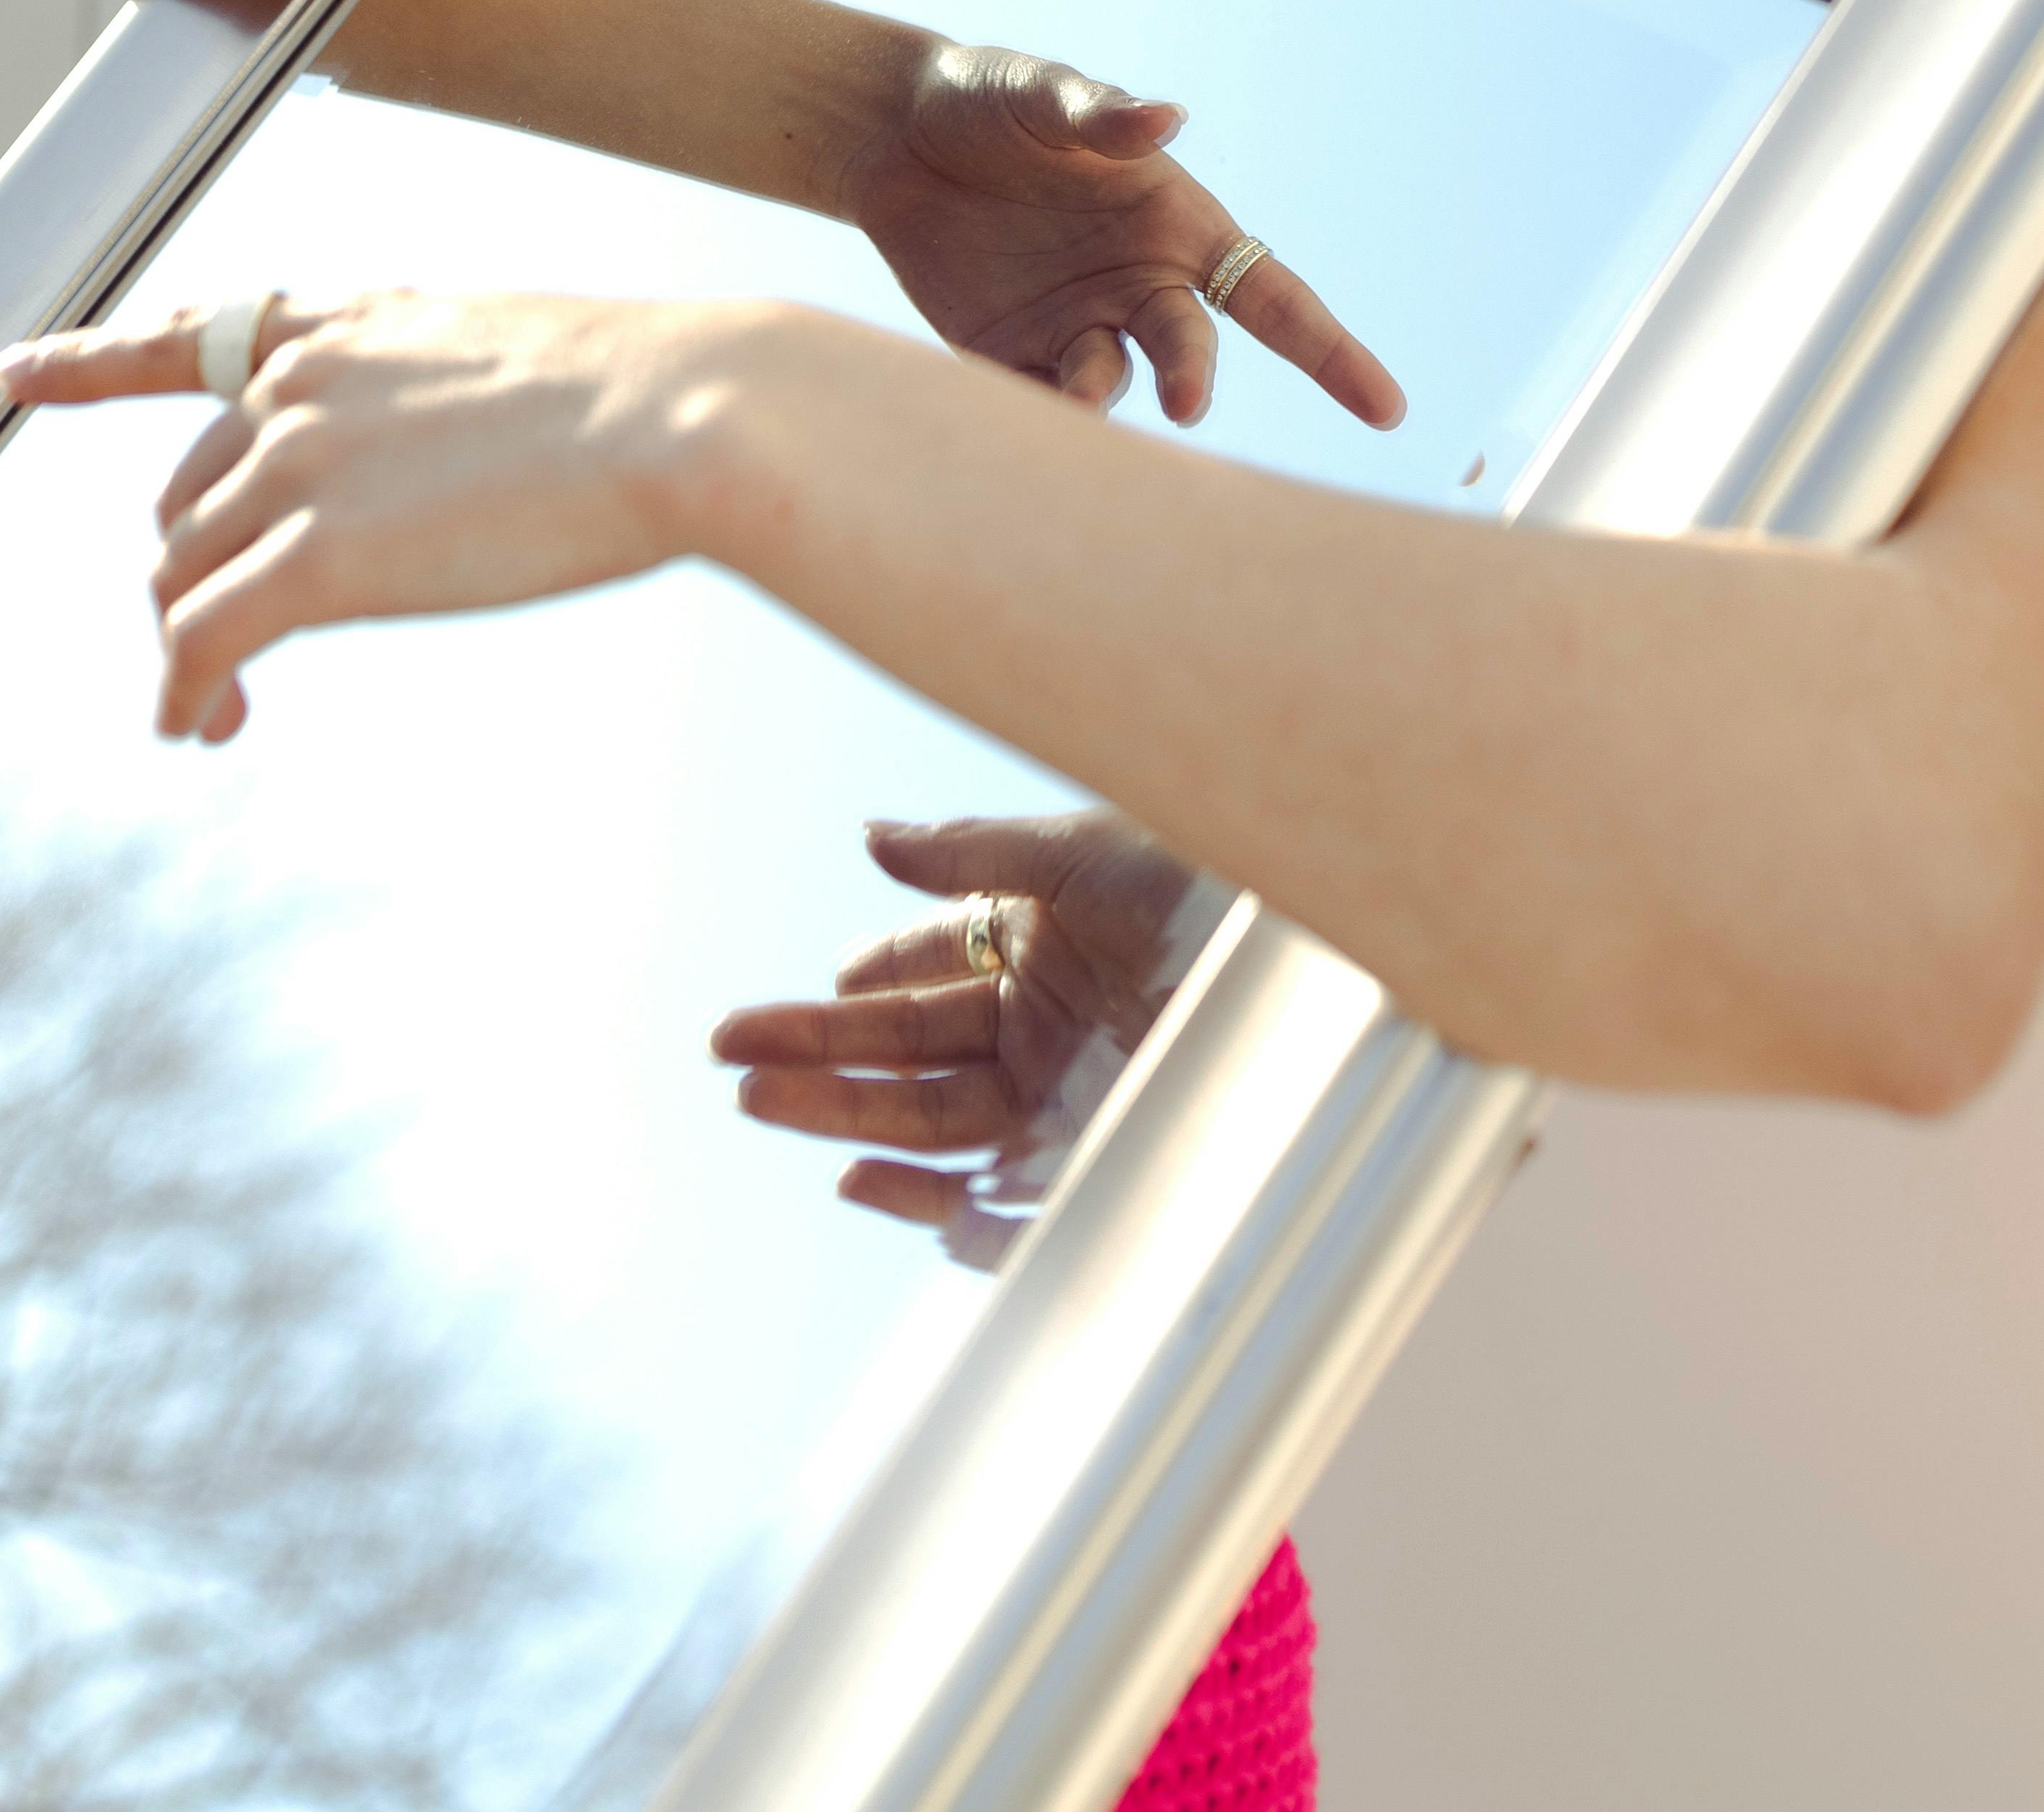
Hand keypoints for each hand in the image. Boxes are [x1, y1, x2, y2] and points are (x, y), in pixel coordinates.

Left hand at [0, 288, 801, 744]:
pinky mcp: (315, 560)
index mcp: (359, 325)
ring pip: (182, 576)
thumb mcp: (527, 356)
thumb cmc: (656, 391)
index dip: (93, 361)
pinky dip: (185, 692)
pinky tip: (203, 727)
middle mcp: (304, 382)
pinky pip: (202, 641)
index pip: (193, 335)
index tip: (19, 370)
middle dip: (188, 571)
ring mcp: (301, 468)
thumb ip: (451, 399)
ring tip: (213, 710)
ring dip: (185, 649)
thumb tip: (458, 462)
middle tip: (216, 645)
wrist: (689, 413)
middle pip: (188, 496)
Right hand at [711, 812, 1214, 1268]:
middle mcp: (1041, 1029)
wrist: (1315, 959)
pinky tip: (866, 1180)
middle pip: (906, 1055)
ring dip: (846, 1116)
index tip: (788, 1002)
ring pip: (933, 1124)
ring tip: (764, 1103)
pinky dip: (936, 1204)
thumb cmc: (1206, 882)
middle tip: (728, 1054)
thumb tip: (868, 839)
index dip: (853, 988)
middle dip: (816, 1055)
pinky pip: (1007, 1205)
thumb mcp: (1080, 851)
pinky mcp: (1103, 1161)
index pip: (920, 975)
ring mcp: (1066, 1099)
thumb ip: (968, 852)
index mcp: (1035, 949)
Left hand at [840, 44, 1404, 428]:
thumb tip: (1167, 116)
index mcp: (1174, 226)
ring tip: (1066, 394)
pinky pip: (1032, 402)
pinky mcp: (1006, 357)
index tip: (1388, 410)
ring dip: (1097, 394)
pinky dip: (1030, 415)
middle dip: (1194, 376)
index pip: (1274, 299)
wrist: (889, 134)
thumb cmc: (988, 98)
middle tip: (1184, 402)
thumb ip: (1100, 112)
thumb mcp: (1041, 92)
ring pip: (1111, 385)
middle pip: (1193, 350)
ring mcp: (1074, 326)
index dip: (1333, 354)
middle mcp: (1138, 286)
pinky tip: (1004, 409)